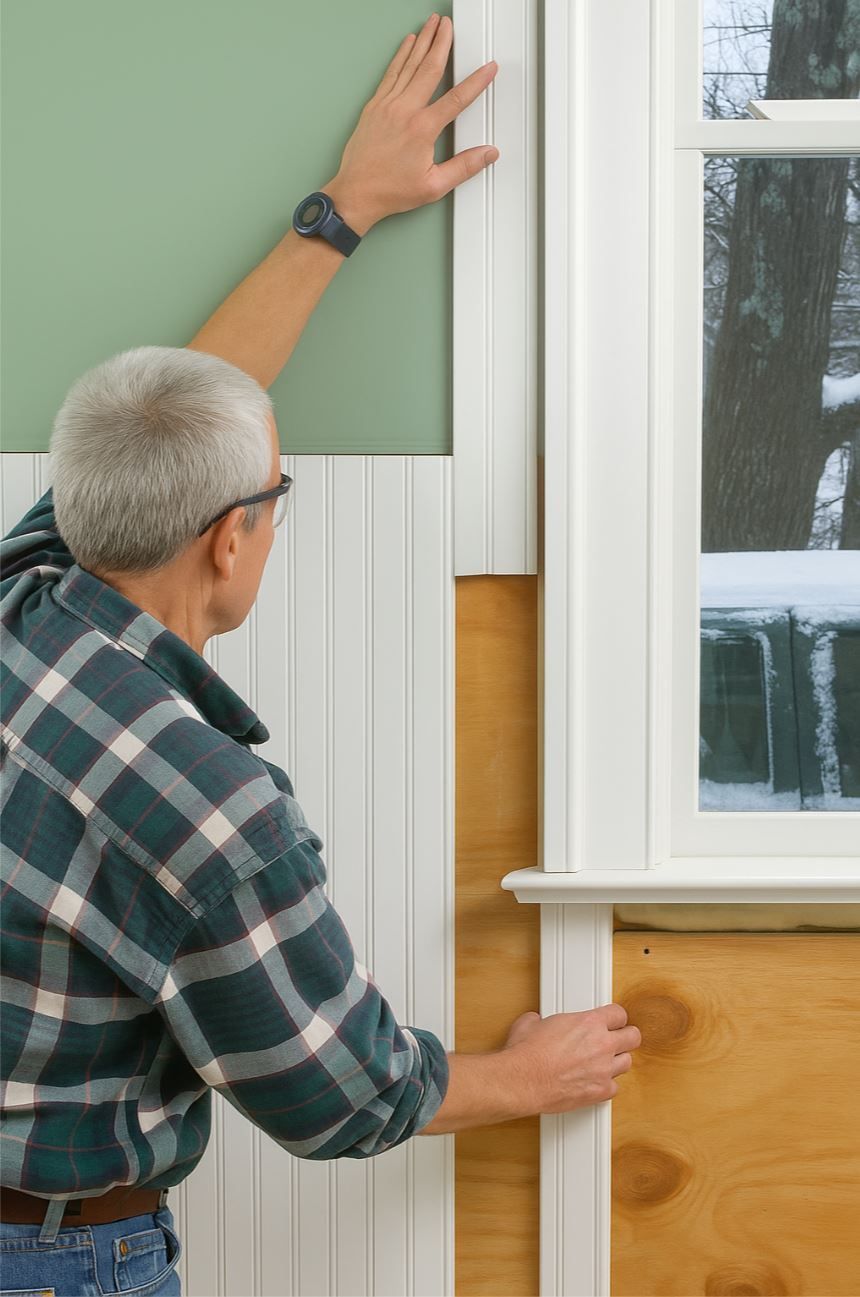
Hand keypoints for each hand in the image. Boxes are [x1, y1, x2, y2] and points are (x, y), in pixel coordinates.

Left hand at [321, 13, 498, 235]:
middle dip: (442, 43)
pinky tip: (407, 44)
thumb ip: (464, 167)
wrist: (356, 193)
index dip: (476, 82)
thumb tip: (488, 154)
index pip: (457, 99)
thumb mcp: (434, 186)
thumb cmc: (390, 192)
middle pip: (429, 68)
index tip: (488, 68)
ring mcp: (387, 105)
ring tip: (432, 25)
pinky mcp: (374, 106)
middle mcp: (404, 111)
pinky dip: (400, 56)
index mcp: (422, 129)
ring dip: (423, 42)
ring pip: (409, 65)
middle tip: (450, 25)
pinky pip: (390, 73)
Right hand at [503, 1004, 641, 1109]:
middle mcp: (601, 1044)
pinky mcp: (599, 1092)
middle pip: (633, 1037)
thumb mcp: (532, 1023)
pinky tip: (595, 1081)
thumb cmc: (526, 1054)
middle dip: (626, 1037)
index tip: (611, 1020)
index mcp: (589, 1022)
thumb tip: (536, 1022)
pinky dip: (606, 1084)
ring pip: (627, 1063)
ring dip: (617, 1061)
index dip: (614, 1017)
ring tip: (605, 1061)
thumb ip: (542, 1020)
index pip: (619, 1013)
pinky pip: (614, 1087)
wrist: (522, 1080)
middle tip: (617, 1038)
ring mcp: (603, 1070)